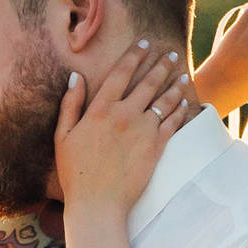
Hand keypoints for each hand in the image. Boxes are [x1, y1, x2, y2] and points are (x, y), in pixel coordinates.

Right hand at [53, 41, 196, 218]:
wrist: (98, 204)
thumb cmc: (76, 173)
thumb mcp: (63, 136)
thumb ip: (70, 104)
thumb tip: (76, 77)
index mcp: (100, 109)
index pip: (121, 73)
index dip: (134, 55)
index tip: (145, 43)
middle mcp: (124, 115)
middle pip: (148, 82)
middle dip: (161, 65)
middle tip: (171, 54)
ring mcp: (143, 131)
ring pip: (165, 100)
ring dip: (175, 84)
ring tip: (182, 73)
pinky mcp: (156, 147)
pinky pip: (173, 123)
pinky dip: (180, 110)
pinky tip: (184, 102)